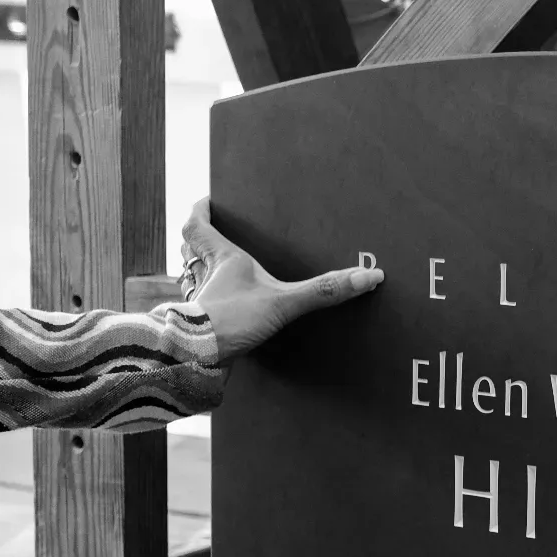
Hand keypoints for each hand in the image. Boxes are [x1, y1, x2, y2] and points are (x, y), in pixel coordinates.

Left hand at [179, 198, 383, 362]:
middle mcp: (206, 275)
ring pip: (190, 276)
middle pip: (190, 248)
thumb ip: (323, 291)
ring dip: (196, 270)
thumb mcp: (283, 302)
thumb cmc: (231, 319)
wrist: (199, 355)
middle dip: (197, 239)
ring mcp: (200, 300)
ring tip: (210, 268)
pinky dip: (207, 302)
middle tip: (207, 232)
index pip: (198, 224)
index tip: (208, 201)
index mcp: (222, 258)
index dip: (200, 210)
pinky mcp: (200, 324)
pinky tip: (222, 309)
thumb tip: (366, 277)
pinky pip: (200, 306)